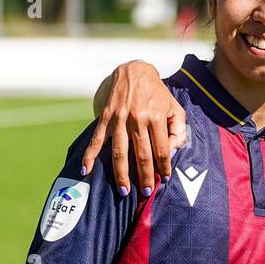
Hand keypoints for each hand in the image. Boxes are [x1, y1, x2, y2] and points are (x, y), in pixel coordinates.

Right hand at [82, 62, 187, 196]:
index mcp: (156, 117)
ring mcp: (119, 118)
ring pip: (120, 151)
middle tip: (147, 193)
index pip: (161, 148)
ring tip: (124, 191)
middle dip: (145, 176)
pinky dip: (90, 155)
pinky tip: (86, 170)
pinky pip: (96, 139)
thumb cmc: (157, 93)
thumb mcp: (174, 107)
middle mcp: (138, 119)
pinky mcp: (106, 117)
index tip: (164, 179)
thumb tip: (171, 151)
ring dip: (121, 173)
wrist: (134, 70)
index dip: (163, 166)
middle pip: (141, 154)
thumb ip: (178, 129)